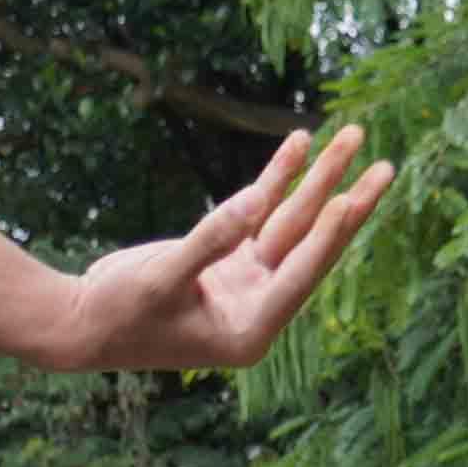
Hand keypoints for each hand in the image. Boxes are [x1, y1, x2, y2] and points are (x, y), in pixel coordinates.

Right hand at [38, 122, 390, 374]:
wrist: (80, 323)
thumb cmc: (116, 314)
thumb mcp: (161, 279)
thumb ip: (210, 240)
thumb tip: (256, 201)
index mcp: (249, 330)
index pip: (298, 278)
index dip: (325, 240)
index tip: (350, 200)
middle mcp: (258, 307)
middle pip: (311, 246)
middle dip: (347, 203)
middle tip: (387, 167)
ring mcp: (245, 281)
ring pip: (292, 222)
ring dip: (319, 180)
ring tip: (352, 136)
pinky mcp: (229, 259)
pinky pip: (263, 212)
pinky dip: (279, 180)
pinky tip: (301, 143)